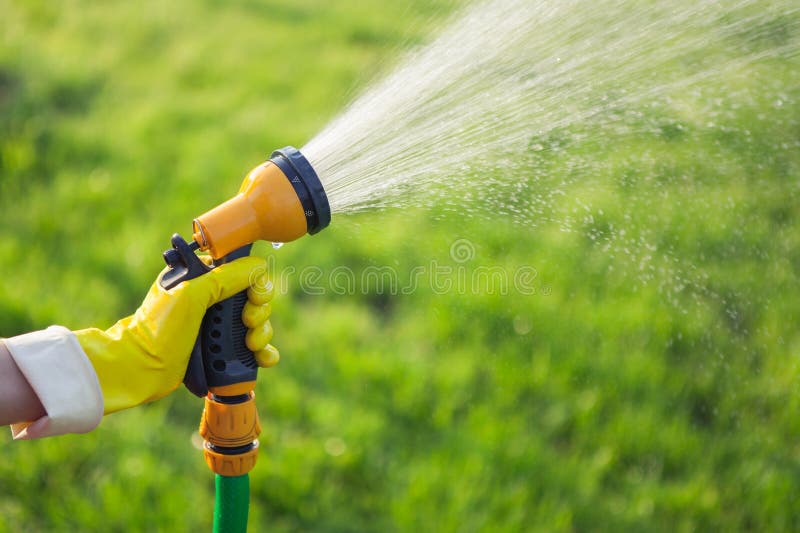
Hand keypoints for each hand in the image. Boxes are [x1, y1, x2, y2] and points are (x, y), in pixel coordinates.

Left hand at [76, 256, 277, 413]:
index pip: (245, 272)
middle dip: (259, 313)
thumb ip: (226, 276)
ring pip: (257, 325)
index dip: (255, 284)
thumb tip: (258, 265)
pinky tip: (264, 359)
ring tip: (251, 346)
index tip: (252, 298)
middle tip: (247, 322)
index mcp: (204, 278)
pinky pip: (253, 350)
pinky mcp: (220, 351)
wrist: (142, 368)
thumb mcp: (193, 293)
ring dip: (262, 334)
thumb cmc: (159, 328)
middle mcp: (213, 300)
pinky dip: (264, 353)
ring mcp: (216, 327)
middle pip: (255, 300)